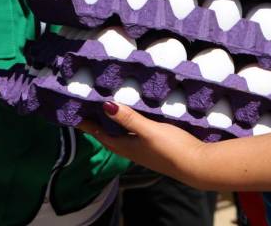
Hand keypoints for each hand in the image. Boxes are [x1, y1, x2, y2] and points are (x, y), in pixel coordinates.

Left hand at [78, 101, 209, 188]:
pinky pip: (133, 134)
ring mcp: (142, 150)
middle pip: (108, 135)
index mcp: (125, 146)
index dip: (87, 124)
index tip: (74, 111)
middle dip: (97, 123)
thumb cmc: (171, 149)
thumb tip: (105, 105)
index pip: (99, 133)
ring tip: (108, 109)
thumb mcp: (148, 131)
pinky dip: (128, 125)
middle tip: (88, 107)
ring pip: (121, 135)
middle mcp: (130, 150)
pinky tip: (134, 117)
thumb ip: (129, 119)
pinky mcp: (154, 147)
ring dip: (112, 124)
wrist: (196, 165)